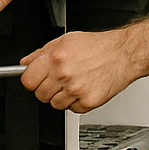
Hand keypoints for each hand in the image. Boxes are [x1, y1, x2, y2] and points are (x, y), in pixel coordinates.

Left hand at [20, 29, 136, 112]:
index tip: (36, 80)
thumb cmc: (97, 46)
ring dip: (62, 97)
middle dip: (47, 89)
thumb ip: (42, 52)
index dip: (31, 80)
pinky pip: (72, 109)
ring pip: (55, 104)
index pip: (28, 81)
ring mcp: (76, 90)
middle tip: (60, 80)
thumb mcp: (66, 40)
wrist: (123, 54)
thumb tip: (25, 63)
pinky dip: (77, 102)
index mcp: (56, 58)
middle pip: (40, 95)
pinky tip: (85, 88)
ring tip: (75, 82)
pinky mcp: (87, 102)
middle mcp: (64, 74)